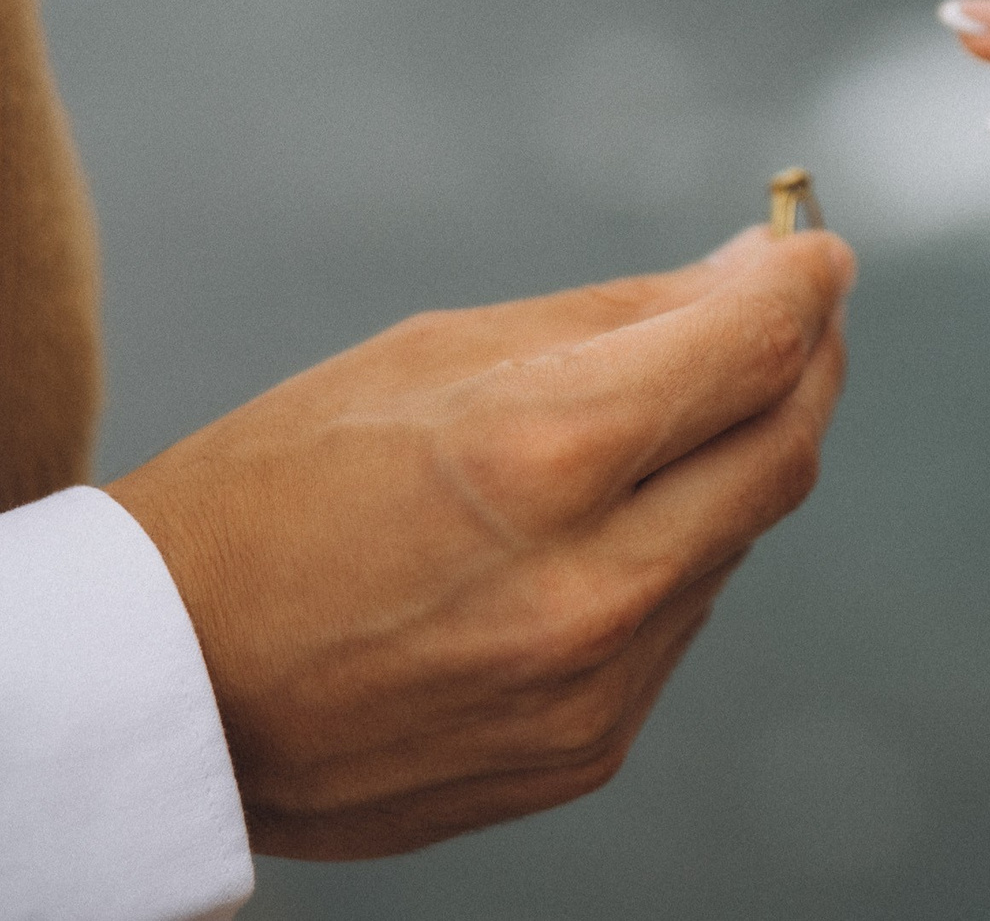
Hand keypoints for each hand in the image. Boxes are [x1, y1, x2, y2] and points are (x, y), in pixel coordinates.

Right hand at [108, 227, 854, 859]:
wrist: (162, 686)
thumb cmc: (280, 490)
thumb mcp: (436, 357)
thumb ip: (626, 318)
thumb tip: (766, 273)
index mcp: (541, 456)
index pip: (753, 350)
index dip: (804, 284)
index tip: (815, 253)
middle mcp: (590, 583)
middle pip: (783, 448)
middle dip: (804, 367)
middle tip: (793, 318)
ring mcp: (596, 683)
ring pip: (735, 540)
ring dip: (725, 466)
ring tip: (655, 425)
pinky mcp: (588, 748)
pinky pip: (680, 623)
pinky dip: (668, 558)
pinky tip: (594, 534)